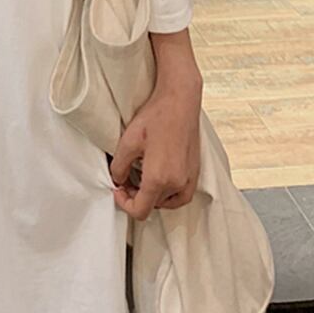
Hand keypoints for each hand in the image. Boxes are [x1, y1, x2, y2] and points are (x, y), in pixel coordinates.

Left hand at [107, 75, 201, 220]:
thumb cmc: (156, 118)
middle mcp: (177, 183)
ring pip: (167, 202)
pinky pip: (181, 195)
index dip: (124, 203)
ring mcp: (189, 179)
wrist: (180, 102)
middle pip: (152, 206)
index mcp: (159, 179)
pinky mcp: (195, 172)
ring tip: (141, 177)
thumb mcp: (127, 142)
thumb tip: (118, 179)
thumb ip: (119, 167)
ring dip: (152, 195)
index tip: (118, 189)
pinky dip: (169, 194)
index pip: (140, 210)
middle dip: (136, 196)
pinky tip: (160, 179)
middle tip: (126, 179)